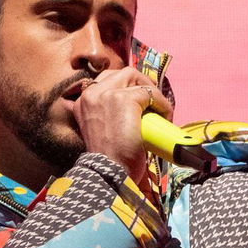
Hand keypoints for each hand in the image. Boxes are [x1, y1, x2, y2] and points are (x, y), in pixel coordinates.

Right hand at [70, 67, 172, 186]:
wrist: (110, 173)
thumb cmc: (109, 160)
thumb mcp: (102, 131)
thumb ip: (108, 115)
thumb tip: (134, 109)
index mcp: (82, 102)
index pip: (105, 81)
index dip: (126, 87)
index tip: (140, 99)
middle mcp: (90, 94)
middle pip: (120, 73)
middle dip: (139, 83)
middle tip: (152, 101)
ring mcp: (106, 94)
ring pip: (134, 77)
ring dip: (151, 91)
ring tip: (158, 108)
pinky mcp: (123, 99)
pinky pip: (149, 93)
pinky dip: (161, 103)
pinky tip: (165, 116)